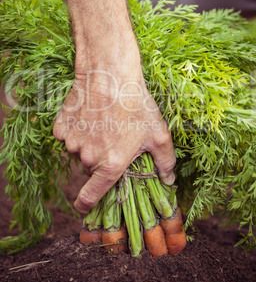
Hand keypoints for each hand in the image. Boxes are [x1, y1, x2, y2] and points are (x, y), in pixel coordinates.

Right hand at [53, 70, 175, 214]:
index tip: (86, 207)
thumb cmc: (136, 104)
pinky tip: (90, 116)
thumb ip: (165, 162)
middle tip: (114, 140)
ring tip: (104, 124)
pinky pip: (68, 137)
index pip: (89, 198)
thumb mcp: (158, 134)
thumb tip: (169, 181)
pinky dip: (77, 132)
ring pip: (79, 152)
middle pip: (91, 170)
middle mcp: (87, 158)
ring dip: (89, 145)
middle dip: (100, 161)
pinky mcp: (61, 127)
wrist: (110, 74)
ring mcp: (71, 142)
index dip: (86, 206)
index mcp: (110, 165)